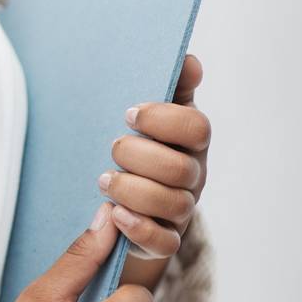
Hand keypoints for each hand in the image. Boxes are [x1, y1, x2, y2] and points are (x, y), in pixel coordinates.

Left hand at [99, 52, 209, 262]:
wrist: (125, 190)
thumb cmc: (140, 142)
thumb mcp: (151, 113)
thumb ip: (171, 85)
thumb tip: (188, 60)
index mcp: (191, 140)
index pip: (197, 127)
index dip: (164, 120)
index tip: (129, 114)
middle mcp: (193, 175)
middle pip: (180, 169)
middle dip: (141, 157)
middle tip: (112, 147)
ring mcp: (182, 208)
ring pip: (174, 205)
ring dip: (134, 191)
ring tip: (104, 180)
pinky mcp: (165, 237)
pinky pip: (164, 241)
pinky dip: (139, 227)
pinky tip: (114, 213)